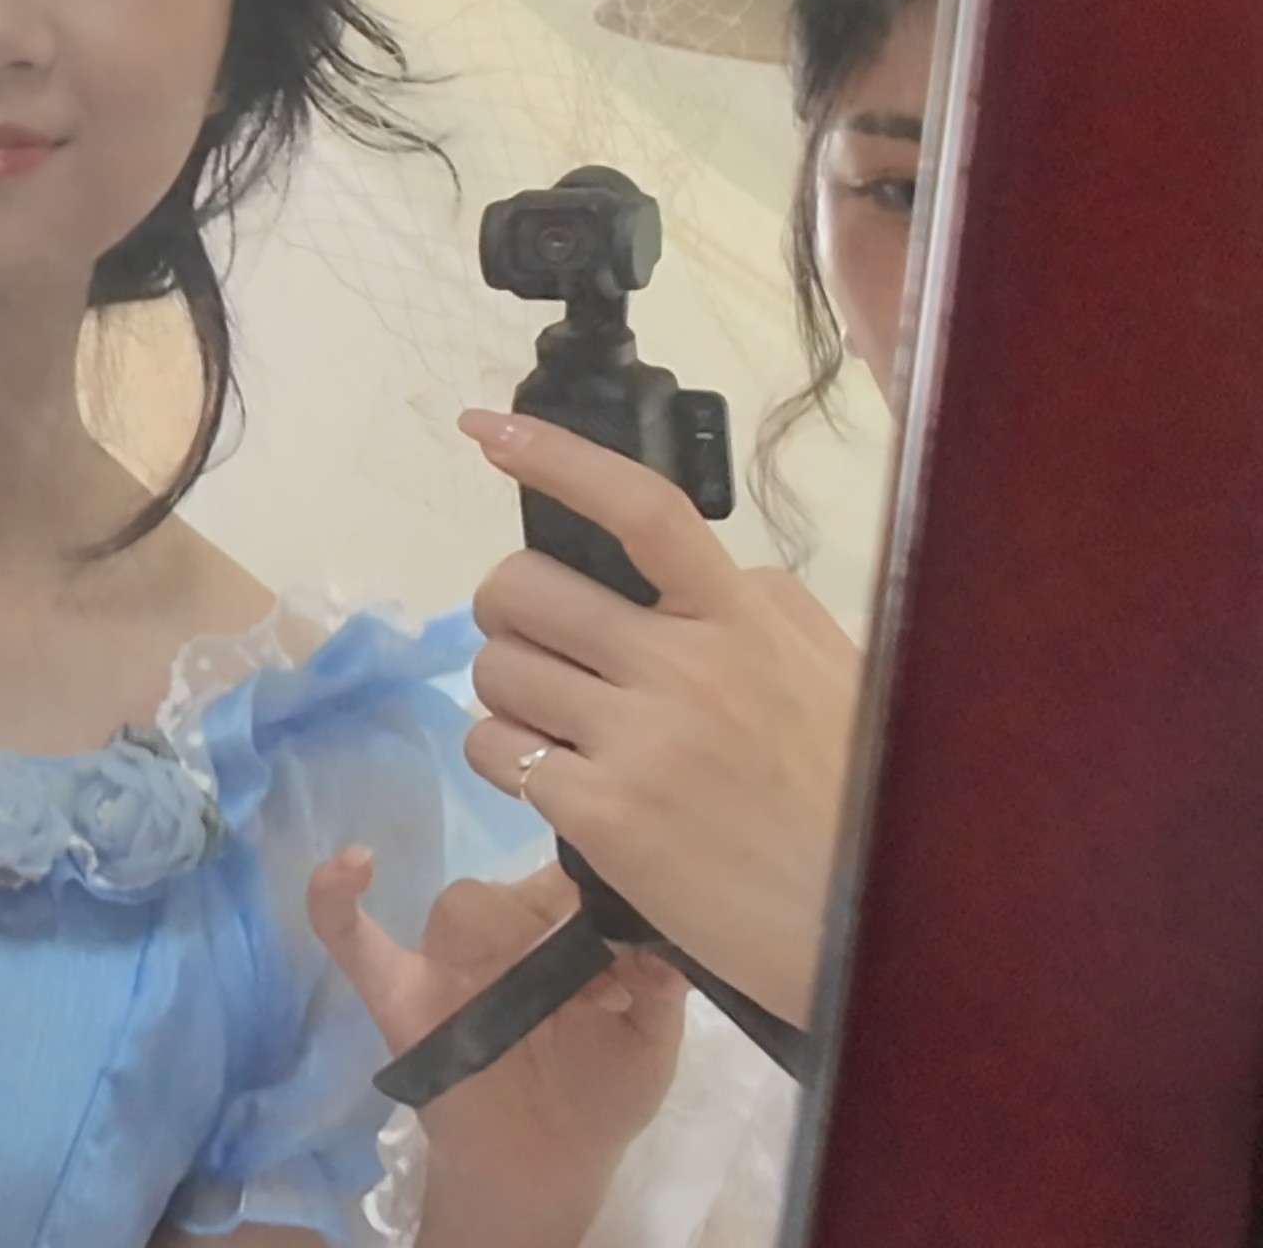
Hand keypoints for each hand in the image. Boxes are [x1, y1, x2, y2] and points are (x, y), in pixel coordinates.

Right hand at [310, 854, 684, 1236]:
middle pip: (515, 886)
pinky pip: (349, 935)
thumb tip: (658, 934)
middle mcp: (497, 936)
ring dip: (503, 941)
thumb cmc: (599, 1098)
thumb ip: (660, 984)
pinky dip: (333, 897)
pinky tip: (351, 864)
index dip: (596, 899)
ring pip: (460, 906)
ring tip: (562, 1009)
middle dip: (558, 929)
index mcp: (553, 933)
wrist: (546, 1168)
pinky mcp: (396, 993)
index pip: (565, 877)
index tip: (631, 945)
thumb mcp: (651, 1040)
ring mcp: (442, 961)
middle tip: (601, 994)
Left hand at [456, 409, 862, 1022]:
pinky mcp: (600, 815)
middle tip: (540, 646)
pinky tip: (552, 779)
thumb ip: (764, 611)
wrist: (871, 928)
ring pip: (495, 671)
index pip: (641, 510)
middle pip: (522, 589)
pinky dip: (505, 757)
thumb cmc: (861, 800)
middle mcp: (683, 667)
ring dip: (507, 691)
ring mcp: (636, 741)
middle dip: (509, 613)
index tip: (485, 429)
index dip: (554, 458)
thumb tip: (710, 567)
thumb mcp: (838, 675)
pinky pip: (496, 751)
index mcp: (742, 621)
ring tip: (557, 723)